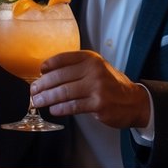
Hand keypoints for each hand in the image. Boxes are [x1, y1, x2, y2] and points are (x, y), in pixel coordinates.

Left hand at [29, 50, 150, 128]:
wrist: (134, 101)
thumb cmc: (111, 85)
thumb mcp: (96, 69)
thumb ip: (77, 69)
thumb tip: (48, 74)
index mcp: (91, 59)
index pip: (63, 59)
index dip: (48, 66)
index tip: (39, 72)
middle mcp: (94, 70)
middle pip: (60, 76)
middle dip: (43, 85)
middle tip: (33, 91)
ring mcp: (97, 87)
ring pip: (64, 92)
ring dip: (47, 98)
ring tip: (38, 101)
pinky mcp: (98, 104)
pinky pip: (73, 106)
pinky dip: (60, 108)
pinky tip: (53, 109)